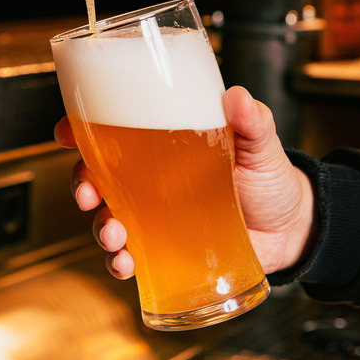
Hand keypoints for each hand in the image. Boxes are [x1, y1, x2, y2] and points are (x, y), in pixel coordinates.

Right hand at [53, 86, 315, 278]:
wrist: (292, 229)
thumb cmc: (271, 179)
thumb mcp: (261, 144)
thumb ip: (251, 120)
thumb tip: (237, 97)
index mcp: (166, 144)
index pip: (114, 131)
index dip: (82, 129)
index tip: (67, 130)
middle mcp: (152, 179)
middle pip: (97, 175)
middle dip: (80, 183)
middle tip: (86, 192)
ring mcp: (156, 215)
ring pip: (108, 217)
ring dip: (99, 226)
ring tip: (113, 233)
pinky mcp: (165, 248)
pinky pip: (130, 255)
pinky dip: (118, 262)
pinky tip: (125, 263)